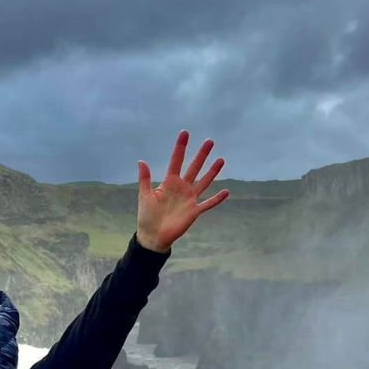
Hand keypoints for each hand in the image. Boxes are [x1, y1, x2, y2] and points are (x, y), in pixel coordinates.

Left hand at [136, 130, 229, 252]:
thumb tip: (141, 161)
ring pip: (204, 182)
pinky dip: (217, 199)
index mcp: (169, 182)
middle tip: (209, 141)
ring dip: (212, 172)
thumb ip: (145, 179)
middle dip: (201, 155)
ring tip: (221, 160)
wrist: (153, 236)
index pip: (176, 161)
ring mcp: (189, 199)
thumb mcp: (144, 195)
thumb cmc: (147, 216)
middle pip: (194, 168)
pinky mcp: (194, 211)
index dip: (180, 147)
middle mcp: (181, 188)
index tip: (185, 133)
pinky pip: (208, 204)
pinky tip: (226, 191)